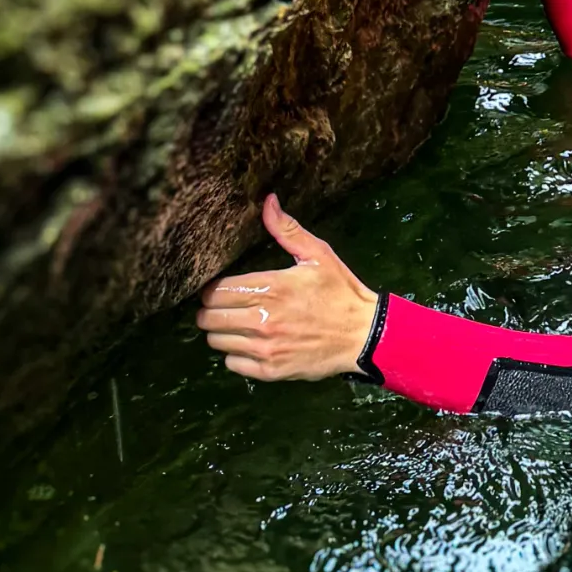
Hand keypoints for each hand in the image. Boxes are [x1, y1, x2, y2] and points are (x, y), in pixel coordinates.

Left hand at [196, 193, 377, 381]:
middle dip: (210, 311)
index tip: (219, 289)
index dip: (211, 290)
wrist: (363, 334)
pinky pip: (232, 364)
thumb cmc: (340, 291)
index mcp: (270, 288)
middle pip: (208, 318)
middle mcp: (262, 319)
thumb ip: (286, 229)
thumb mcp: (317, 254)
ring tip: (237, 326)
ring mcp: (265, 348)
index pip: (215, 292)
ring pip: (216, 342)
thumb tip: (267, 201)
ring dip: (221, 333)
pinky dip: (236, 355)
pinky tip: (250, 345)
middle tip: (224, 308)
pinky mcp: (270, 370)